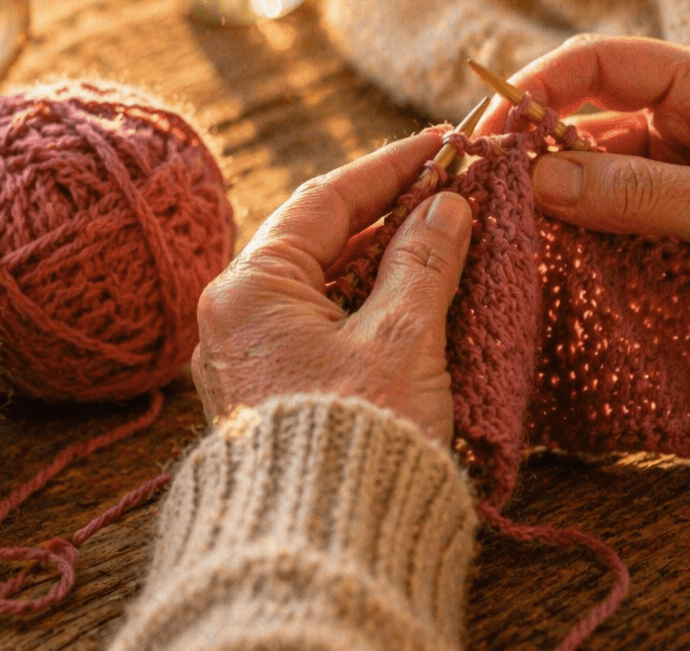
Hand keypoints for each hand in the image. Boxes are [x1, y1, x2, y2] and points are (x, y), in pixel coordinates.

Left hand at [192, 133, 473, 442]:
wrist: (324, 547)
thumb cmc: (358, 439)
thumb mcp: (401, 338)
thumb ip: (425, 261)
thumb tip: (448, 205)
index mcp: (248, 288)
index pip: (326, 200)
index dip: (390, 167)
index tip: (442, 143)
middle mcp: (235, 315)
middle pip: (322, 239)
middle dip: (392, 213)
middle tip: (454, 187)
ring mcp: (251, 355)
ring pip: (326, 283)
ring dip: (387, 259)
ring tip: (450, 234)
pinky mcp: (274, 390)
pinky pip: (324, 324)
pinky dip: (371, 304)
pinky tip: (421, 294)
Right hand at [477, 36, 689, 368]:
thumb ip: (637, 195)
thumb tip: (538, 181)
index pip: (600, 64)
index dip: (537, 89)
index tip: (491, 132)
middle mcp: (687, 123)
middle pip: (584, 124)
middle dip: (534, 155)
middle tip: (481, 192)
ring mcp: (679, 179)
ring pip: (591, 182)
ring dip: (554, 207)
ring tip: (504, 234)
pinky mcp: (678, 231)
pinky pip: (611, 229)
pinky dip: (581, 245)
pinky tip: (548, 264)